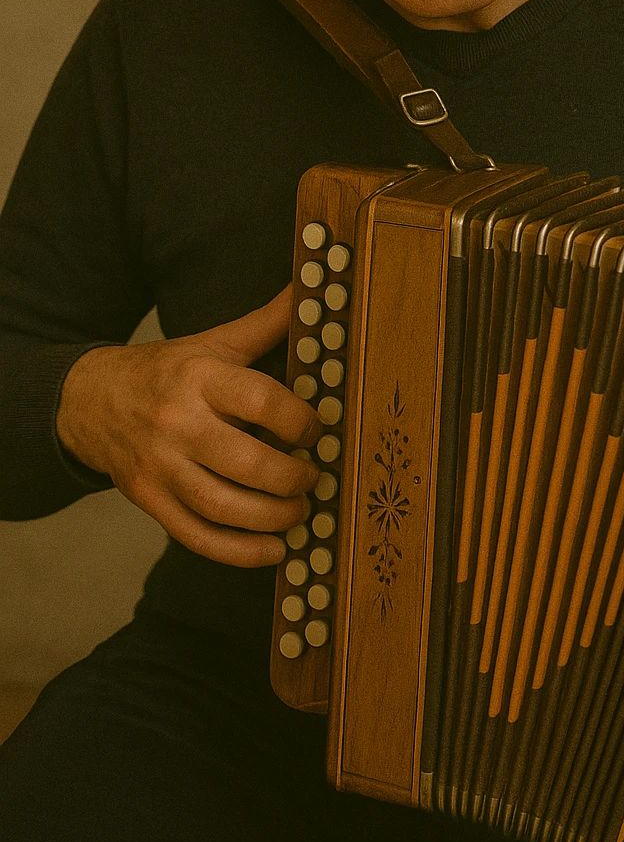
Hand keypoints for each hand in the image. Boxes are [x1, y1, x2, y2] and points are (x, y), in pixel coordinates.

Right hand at [56, 286, 319, 566]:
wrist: (90, 401)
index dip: (299, 421)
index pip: (259, 400)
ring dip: (273, 518)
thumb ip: (266, 323)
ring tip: (300, 511)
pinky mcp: (149, 502)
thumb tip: (311, 289)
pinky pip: (197, 537)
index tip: (315, 430)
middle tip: (313, 477)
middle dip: (293, 478)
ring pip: (223, 507)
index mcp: (197, 377)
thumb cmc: (166, 371)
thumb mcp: (213, 342)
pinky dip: (239, 552)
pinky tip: (273, 550)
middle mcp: (176, 422)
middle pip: (246, 462)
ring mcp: (159, 467)